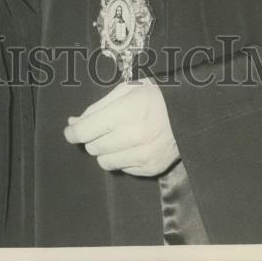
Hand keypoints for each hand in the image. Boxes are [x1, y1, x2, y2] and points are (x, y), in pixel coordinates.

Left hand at [63, 78, 178, 176]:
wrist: (191, 113)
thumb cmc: (155, 96)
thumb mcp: (126, 91)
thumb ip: (97, 108)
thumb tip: (73, 123)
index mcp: (127, 111)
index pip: (87, 130)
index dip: (74, 132)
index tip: (70, 131)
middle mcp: (135, 135)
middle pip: (94, 147)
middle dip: (93, 137)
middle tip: (104, 127)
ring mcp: (144, 155)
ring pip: (105, 162)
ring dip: (106, 150)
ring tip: (118, 137)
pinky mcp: (151, 168)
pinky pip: (122, 169)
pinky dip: (122, 159)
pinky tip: (133, 145)